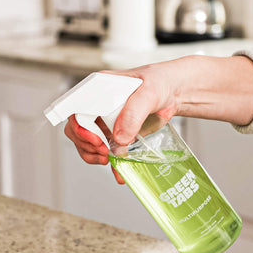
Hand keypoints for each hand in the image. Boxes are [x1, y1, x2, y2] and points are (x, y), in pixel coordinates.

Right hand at [63, 55, 252, 182]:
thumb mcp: (148, 92)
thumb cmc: (161, 82)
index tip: (94, 139)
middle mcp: (97, 105)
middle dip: (86, 144)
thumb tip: (120, 138)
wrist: (177, 92)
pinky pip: (106, 151)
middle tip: (104, 152)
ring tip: (110, 160)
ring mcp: (105, 121)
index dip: (79, 126)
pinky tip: (119, 170)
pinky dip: (110, 163)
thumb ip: (133, 112)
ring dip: (94, 156)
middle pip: (77, 129)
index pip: (75, 108)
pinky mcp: (116, 134)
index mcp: (98, 88)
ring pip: (87, 143)